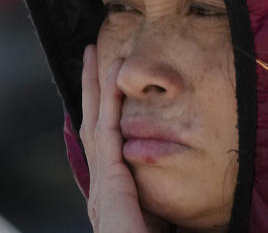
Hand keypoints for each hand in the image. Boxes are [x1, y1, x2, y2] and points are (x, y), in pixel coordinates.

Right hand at [80, 45, 169, 232]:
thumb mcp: (156, 225)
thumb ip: (158, 206)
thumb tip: (176, 201)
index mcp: (111, 196)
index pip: (103, 143)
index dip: (101, 111)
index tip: (103, 82)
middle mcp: (100, 185)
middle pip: (92, 124)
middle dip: (91, 88)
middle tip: (91, 53)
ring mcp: (102, 183)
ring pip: (95, 120)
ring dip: (95, 85)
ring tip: (96, 53)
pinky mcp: (111, 181)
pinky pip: (108, 130)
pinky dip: (107, 102)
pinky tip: (112, 78)